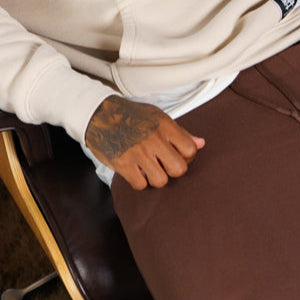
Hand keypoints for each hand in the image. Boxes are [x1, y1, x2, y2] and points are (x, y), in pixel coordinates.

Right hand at [85, 95, 204, 190]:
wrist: (98, 114)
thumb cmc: (131, 116)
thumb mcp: (158, 117)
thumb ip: (180, 132)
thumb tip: (201, 144)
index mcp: (164, 125)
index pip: (190, 150)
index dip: (186, 157)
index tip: (176, 155)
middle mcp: (153, 139)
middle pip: (179, 169)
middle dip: (173, 170)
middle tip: (163, 165)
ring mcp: (138, 152)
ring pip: (161, 180)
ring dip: (156, 178)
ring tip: (148, 168)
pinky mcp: (123, 163)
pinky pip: (140, 184)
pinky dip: (139, 181)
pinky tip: (135, 171)